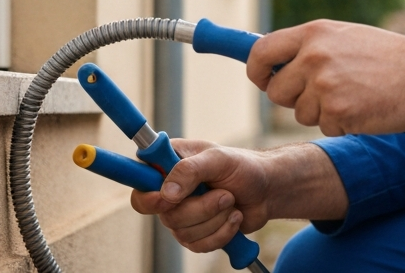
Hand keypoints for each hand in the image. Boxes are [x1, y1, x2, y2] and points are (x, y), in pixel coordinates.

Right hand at [129, 140, 270, 252]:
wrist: (266, 190)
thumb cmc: (242, 167)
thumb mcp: (218, 159)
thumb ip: (190, 170)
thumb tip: (166, 193)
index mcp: (167, 165)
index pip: (139, 185)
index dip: (149, 198)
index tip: (167, 200)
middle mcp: (169, 191)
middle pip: (166, 215)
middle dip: (201, 208)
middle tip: (225, 194)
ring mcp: (181, 215)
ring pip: (183, 233)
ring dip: (216, 219)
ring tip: (232, 201)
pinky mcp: (196, 234)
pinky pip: (199, 246)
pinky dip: (222, 233)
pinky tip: (234, 218)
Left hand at [246, 20, 404, 135]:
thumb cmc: (389, 57)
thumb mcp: (345, 38)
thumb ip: (311, 47)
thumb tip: (273, 64)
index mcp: (314, 33)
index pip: (261, 51)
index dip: (257, 71)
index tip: (263, 81)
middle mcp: (314, 56)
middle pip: (276, 91)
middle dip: (294, 100)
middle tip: (323, 96)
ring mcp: (325, 84)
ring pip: (301, 114)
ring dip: (322, 114)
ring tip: (354, 97)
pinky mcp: (339, 111)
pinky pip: (326, 128)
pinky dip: (343, 125)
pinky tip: (365, 109)